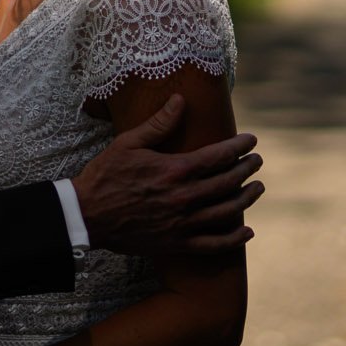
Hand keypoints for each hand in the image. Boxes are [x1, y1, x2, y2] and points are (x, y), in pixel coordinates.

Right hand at [72, 93, 263, 255]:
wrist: (87, 216)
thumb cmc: (105, 175)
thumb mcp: (129, 143)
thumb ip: (159, 123)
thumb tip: (180, 100)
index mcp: (175, 170)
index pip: (219, 156)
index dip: (240, 147)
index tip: (252, 140)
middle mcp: (184, 197)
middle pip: (229, 182)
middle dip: (248, 169)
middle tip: (257, 161)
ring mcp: (183, 223)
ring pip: (227, 211)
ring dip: (247, 198)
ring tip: (258, 188)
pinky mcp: (177, 243)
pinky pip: (214, 245)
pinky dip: (234, 239)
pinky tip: (247, 232)